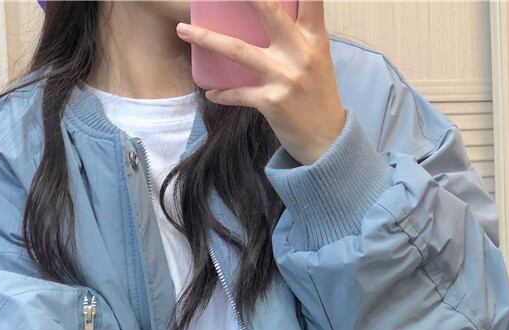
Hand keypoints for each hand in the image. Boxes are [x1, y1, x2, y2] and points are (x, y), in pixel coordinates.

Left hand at [176, 0, 345, 164]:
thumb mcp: (317, 59)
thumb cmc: (318, 96)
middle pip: (269, 11)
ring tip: (183, 30)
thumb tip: (273, 19)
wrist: (326, 138)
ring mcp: (284, 76)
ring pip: (238, 50)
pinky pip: (238, 94)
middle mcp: (300, 52)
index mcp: (314, 37)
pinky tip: (211, 93)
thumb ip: (299, 37)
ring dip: (207, 38)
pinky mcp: (271, 101)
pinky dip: (222, 94)